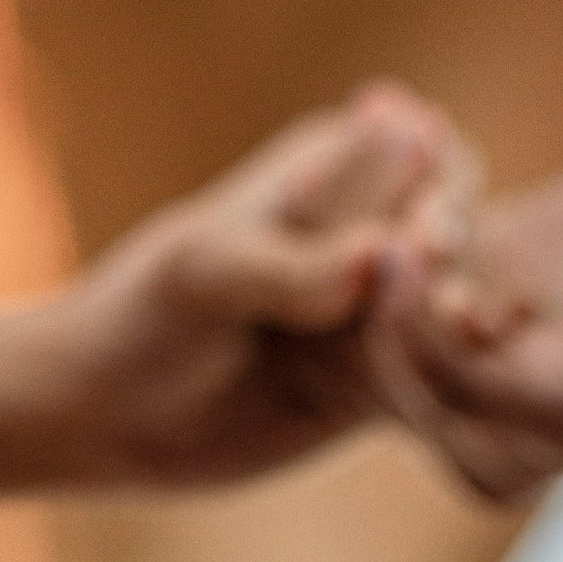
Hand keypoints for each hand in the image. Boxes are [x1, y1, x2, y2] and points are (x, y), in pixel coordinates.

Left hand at [37, 83, 471, 491]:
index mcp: (328, 161)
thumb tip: (383, 256)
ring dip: (457, 337)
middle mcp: (365, 226)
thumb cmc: (141, 313)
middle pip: (459, 229)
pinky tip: (418, 412)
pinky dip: (446, 394)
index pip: (423, 148)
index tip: (426, 239)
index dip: (442, 189)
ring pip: (457, 309)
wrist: (103, 413)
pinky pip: (444, 385)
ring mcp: (377, 308)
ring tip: (424, 371)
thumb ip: (292, 265)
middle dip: (458, 270)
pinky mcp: (382, 384)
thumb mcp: (205, 274)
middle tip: (449, 316)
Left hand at [367, 157, 562, 506]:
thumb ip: (464, 376)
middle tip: (426, 198)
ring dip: (398, 206)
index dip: (383, 315)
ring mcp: (473, 317)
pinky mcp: (487, 249)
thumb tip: (383, 323)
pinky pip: (423, 213)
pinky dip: (420, 176)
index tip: (409, 244)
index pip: (384, 386)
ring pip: (389, 264)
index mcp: (483, 458)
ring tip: (420, 150)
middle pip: (371, 324)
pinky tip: (426, 126)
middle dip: (385, 252)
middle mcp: (465, 396)